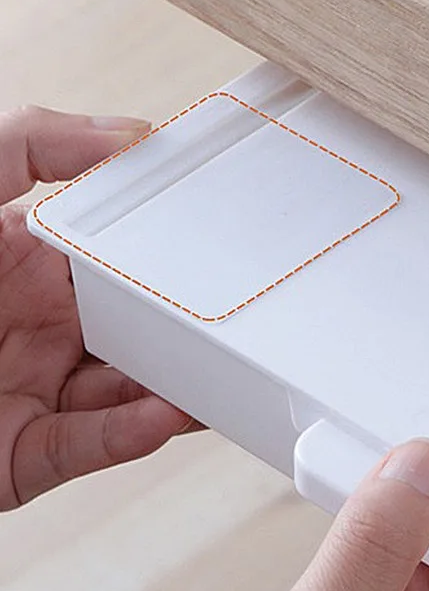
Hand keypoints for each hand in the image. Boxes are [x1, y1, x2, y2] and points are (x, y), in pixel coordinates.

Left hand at [0, 105, 192, 508]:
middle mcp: (40, 332)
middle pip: (141, 333)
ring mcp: (34, 394)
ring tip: (222, 376)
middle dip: (193, 332)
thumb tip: (128, 133)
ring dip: (179, 389)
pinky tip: (166, 413)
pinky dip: (130, 432)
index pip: (123, 263)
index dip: (173, 258)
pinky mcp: (23, 456)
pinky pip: (89, 445)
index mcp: (29, 268)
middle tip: (243, 322)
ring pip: (130, 395)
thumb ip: (31, 146)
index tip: (222, 247)